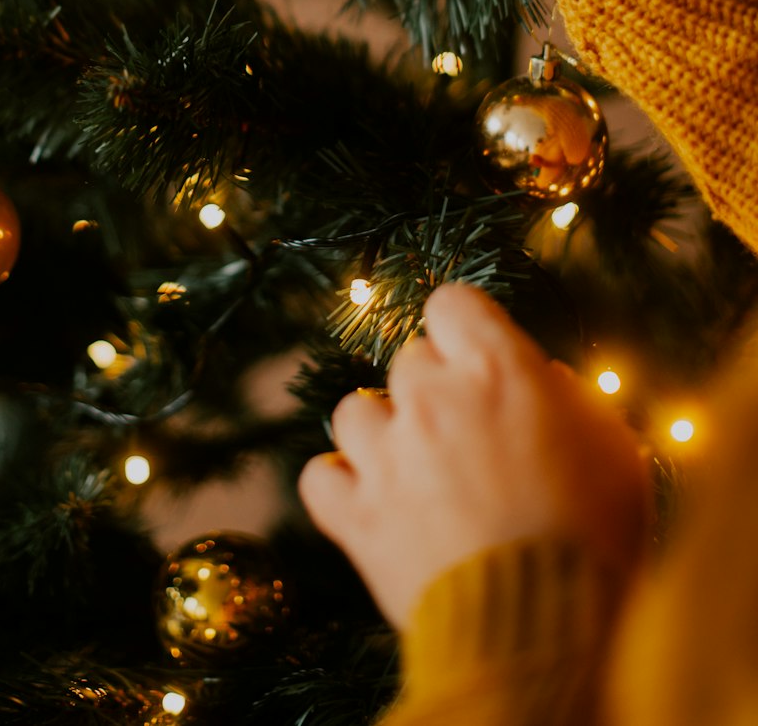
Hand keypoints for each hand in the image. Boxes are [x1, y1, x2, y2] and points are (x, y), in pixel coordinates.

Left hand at [298, 283, 649, 631]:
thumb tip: (542, 377)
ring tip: (416, 471)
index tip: (478, 357)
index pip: (451, 302)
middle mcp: (431, 397)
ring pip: (354, 409)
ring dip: (382, 433)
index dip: (464, 328)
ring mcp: (386, 454)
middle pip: (408, 359)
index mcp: (497, 368)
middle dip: (436, 391)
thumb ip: (572, 398)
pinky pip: (318, 477)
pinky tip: (368, 501)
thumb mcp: (613, 450)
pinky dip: (339, 487)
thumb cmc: (593, 536)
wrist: (544, 631)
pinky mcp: (355, 514)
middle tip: (469, 439)